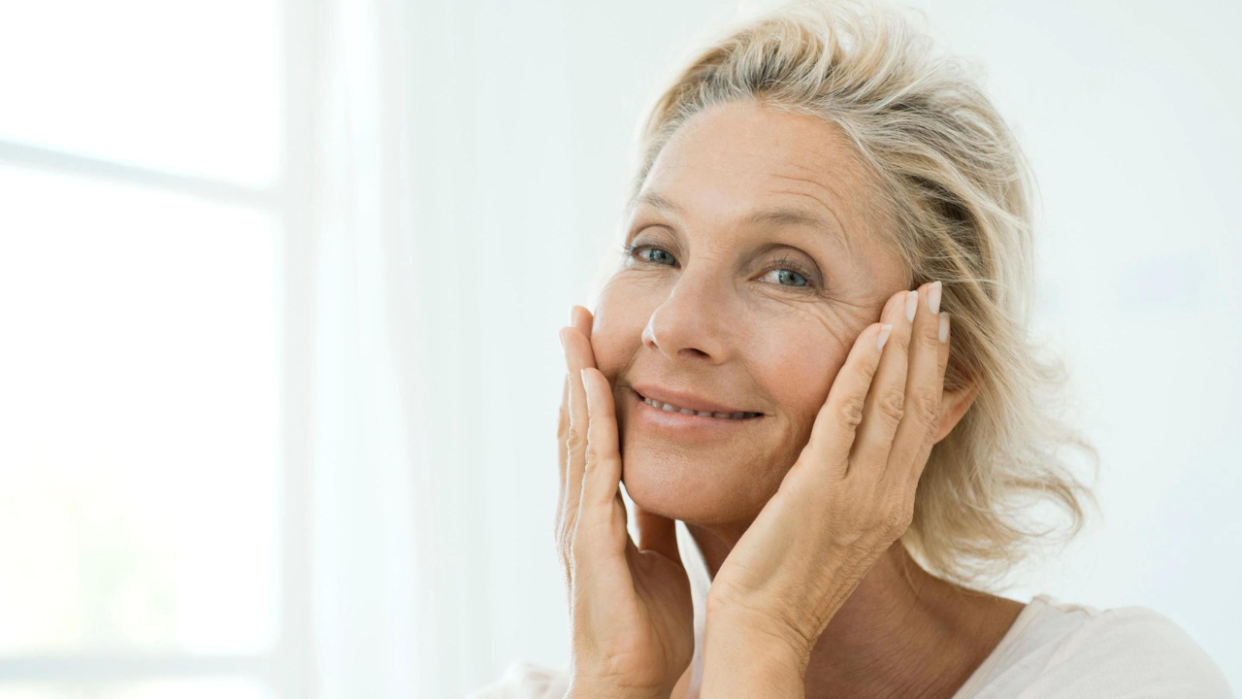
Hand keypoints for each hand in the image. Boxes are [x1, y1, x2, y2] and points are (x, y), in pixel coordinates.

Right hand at [556, 305, 694, 698]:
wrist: (631, 681)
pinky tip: (594, 386)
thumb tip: (660, 481)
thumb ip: (651, 518)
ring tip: (574, 331)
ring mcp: (579, 520)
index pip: (590, 437)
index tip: (593, 343)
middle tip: (574, 317)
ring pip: (576, 433)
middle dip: (574, 368)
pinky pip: (595, 467)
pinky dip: (593, 422)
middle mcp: (579, 508)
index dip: (589, 389)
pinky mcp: (592, 535)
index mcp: (596, 513)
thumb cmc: (644, 628)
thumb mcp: (654, 555)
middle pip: (573, 423)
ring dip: (575, 379)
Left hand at [704, 282, 951, 671]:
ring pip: (893, 404)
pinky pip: (848, 419)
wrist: (764, 629)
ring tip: (912, 296)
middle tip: (934, 291)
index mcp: (890, 505)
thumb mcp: (831, 527)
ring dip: (904, 345)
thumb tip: (849, 446)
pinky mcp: (819, 490)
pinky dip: (864, 373)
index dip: (931, 370)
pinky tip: (874, 335)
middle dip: (927, 344)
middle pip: (917, 405)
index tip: (937, 325)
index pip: (921, 423)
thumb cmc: (783, 580)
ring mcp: (857, 494)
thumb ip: (846, 482)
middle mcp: (886, 498)